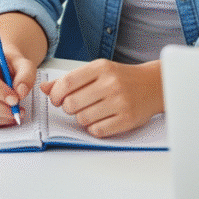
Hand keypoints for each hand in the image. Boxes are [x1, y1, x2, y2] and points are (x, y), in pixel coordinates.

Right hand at [0, 50, 36, 128]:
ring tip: (15, 112)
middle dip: (3, 109)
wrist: (6, 71)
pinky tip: (7, 115)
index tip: (15, 99)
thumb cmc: (12, 67)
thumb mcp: (24, 65)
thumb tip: (20, 92)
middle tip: (18, 110)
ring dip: (2, 117)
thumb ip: (26, 76)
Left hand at [41, 59, 162, 137]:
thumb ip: (70, 79)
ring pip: (83, 119)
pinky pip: (97, 130)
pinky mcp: (126, 119)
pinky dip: (94, 128)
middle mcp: (110, 83)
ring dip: (82, 118)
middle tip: (75, 105)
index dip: (56, 94)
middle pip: (72, 104)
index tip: (56, 98)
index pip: (67, 83)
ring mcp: (120, 102)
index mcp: (101, 68)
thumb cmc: (122, 78)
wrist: (153, 85)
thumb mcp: (97, 71)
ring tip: (91, 111)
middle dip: (68, 108)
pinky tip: (100, 119)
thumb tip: (44, 88)